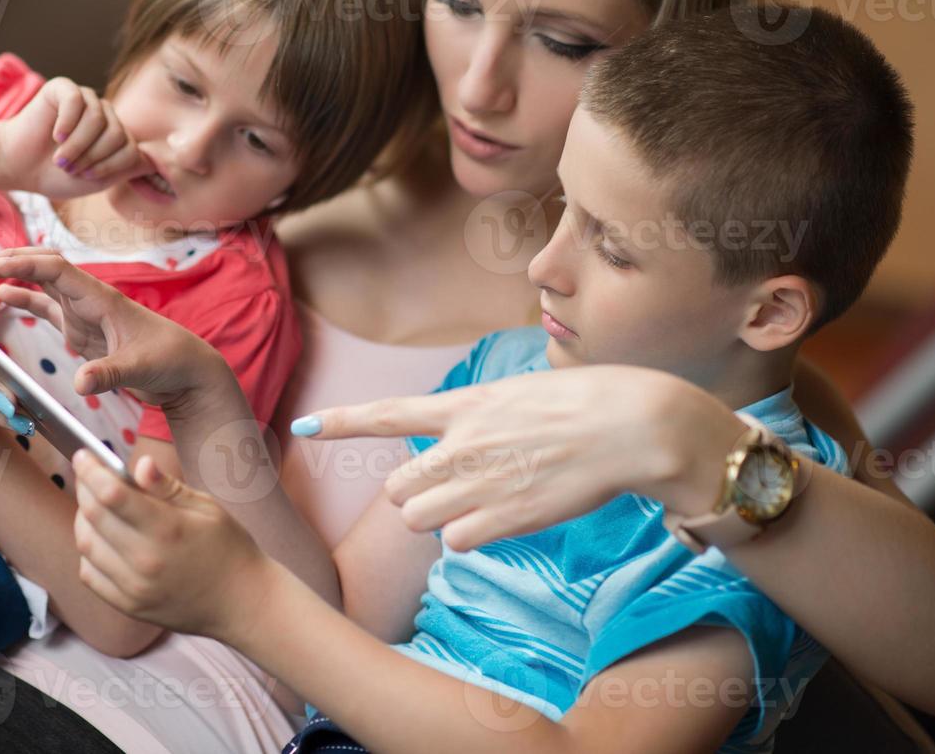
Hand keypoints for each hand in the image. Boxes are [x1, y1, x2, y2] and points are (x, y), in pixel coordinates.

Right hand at [0, 77, 142, 197]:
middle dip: (93, 157)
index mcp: (115, 134)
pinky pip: (77, 101)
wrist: (19, 166)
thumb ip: (126, 169)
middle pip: (117, 134)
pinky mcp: (64, 89)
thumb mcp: (98, 179)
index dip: (108, 167)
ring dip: (77, 145)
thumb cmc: (56, 174)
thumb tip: (154, 162)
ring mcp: (85, 99)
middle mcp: (104, 114)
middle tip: (68, 167)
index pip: (131, 150)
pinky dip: (66, 123)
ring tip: (60, 157)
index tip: (85, 177)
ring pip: (98, 119)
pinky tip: (54, 135)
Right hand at [0, 247, 232, 410]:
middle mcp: (91, 300)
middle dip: (15, 261)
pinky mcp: (83, 331)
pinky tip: (4, 295)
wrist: (187, 370)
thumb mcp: (140, 368)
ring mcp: (85, 314)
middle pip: (48, 268)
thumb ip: (110, 373)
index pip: (59, 271)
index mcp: (104, 300)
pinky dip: (27, 300)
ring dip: (17, 274)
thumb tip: (79, 383)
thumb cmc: (170, 361)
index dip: (26, 265)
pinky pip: (49, 308)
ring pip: (46, 284)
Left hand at [71, 449, 273, 642]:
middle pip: (93, 516)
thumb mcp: (207, 508)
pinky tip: (101, 538)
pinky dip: (87, 551)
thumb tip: (139, 464)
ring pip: (86, 545)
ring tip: (94, 503)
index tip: (83, 455)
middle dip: (83, 487)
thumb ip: (167, 487)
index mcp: (168, 529)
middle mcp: (145, 561)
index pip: (112, 494)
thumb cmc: (229, 548)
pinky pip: (90, 575)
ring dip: (83, 518)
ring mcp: (134, 588)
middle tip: (87, 473)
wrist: (243, 603)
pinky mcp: (129, 606)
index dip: (91, 471)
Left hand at [300, 366, 742, 550]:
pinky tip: (505, 519)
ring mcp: (481, 482)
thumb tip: (462, 438)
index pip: (388, 413)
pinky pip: (458, 543)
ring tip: (485, 503)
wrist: (630, 425)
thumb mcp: (519, 392)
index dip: (342, 422)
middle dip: (416, 497)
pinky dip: (472, 538)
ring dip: (441, 520)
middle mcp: (462, 444)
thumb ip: (480, 416)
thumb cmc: (587, 403)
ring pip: (421, 521)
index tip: (304, 426)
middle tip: (457, 489)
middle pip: (398, 491)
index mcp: (465, 405)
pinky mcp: (505, 517)